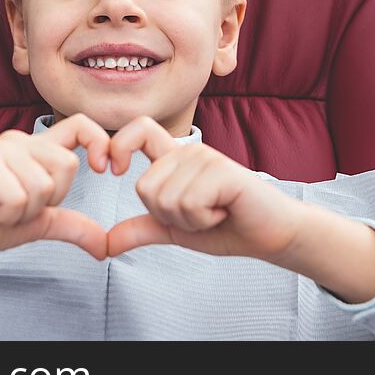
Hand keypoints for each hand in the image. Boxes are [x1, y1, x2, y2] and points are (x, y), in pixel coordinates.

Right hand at [0, 113, 111, 261]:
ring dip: (24, 212)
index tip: (104, 169)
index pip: (80, 125)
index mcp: (35, 148)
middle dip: (49, 200)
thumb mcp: (39, 223)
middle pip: (67, 164)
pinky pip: (18, 198)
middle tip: (18, 206)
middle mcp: (19, 142)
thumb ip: (73, 226)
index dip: (99, 142)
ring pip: (43, 186)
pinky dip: (6, 215)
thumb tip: (105, 245)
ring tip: (0, 208)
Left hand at [106, 116, 303, 261]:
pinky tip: (225, 211)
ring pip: (166, 199)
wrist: (270, 236)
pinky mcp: (222, 169)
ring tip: (215, 211)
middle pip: (145, 187)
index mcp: (174, 159)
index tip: (114, 171)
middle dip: (168, 216)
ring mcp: (206, 157)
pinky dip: (203, 220)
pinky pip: (188, 203)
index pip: (138, 130)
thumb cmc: (226, 228)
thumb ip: (140, 229)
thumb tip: (104, 244)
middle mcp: (188, 151)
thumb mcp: (174, 230)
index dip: (118, 146)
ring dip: (189, 220)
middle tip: (200, 213)